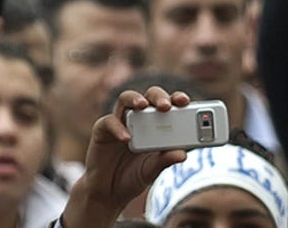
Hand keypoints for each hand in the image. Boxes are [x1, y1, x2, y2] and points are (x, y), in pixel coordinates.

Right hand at [61, 87, 189, 226]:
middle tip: (166, 105)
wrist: (109, 190)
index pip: (169, 106)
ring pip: (126, 99)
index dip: (176, 99)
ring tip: (142, 105)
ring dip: (135, 99)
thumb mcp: (153, 170)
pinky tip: (126, 138)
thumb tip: (183, 154)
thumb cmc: (133, 175)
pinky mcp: (102, 129)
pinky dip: (117, 127)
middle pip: (149, 97)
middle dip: (159, 97)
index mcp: (156, 126)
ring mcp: (120, 122)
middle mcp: (138, 119)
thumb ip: (165, 161)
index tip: (185, 101)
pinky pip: (109, 121)